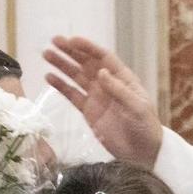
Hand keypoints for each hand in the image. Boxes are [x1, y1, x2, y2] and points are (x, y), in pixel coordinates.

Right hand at [43, 36, 164, 165]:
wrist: (143, 152)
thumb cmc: (145, 127)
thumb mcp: (137, 107)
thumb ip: (119, 90)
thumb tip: (101, 72)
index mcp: (122, 78)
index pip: (103, 57)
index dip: (87, 48)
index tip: (72, 41)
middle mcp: (107, 84)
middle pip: (86, 63)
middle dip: (71, 52)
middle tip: (54, 42)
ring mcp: (97, 97)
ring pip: (76, 76)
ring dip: (62, 65)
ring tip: (47, 55)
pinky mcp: (88, 111)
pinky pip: (72, 95)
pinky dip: (61, 86)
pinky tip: (49, 77)